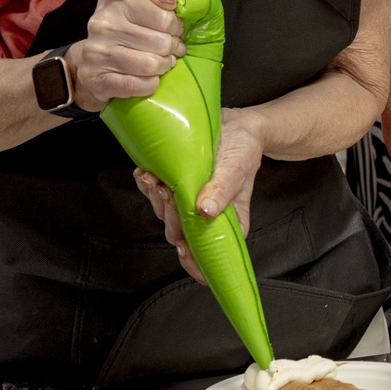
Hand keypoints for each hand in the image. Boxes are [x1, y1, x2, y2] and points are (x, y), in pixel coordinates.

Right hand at [67, 0, 184, 111]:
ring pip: (151, 65)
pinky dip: (150, 84)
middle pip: (162, 42)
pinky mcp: (97, 79)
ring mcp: (97, 53)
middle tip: (170, 50)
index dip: (176, 26)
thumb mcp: (137, 0)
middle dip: (172, 48)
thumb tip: (170, 2)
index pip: (164, 16)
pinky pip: (138, 85)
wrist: (90, 63)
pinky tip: (149, 78)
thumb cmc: (123, 29)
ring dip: (163, 66)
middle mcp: (102, 25)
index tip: (174, 30)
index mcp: (115, 2)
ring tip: (162, 63)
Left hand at [134, 109, 264, 282]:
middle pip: (182, 235)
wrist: (235, 127)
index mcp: (229, 224)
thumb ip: (223, 190)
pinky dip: (147, 187)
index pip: (212, 254)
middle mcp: (206, 220)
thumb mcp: (237, 167)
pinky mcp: (175, 190)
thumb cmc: (243, 149)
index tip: (184, 252)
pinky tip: (146, 175)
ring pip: (165, 217)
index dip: (196, 262)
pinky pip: (155, 196)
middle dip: (171, 217)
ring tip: (156, 179)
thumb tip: (206, 211)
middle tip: (168, 192)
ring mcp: (189, 206)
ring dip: (157, 200)